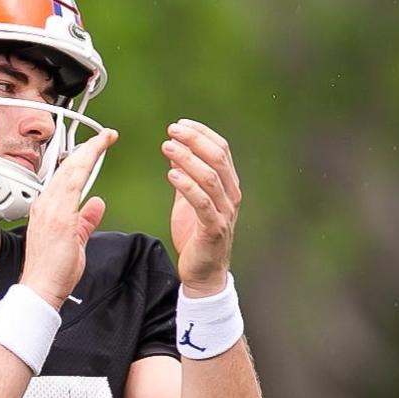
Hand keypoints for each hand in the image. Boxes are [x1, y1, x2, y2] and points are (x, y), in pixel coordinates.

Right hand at [22, 127, 118, 308]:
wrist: (40, 288)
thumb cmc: (53, 271)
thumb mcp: (75, 240)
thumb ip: (86, 220)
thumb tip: (96, 204)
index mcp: (46, 208)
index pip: (65, 176)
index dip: (80, 159)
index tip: (95, 148)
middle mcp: (45, 204)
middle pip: (67, 168)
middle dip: (86, 149)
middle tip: (105, 135)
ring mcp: (50, 209)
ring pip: (70, 170)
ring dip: (87, 152)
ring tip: (104, 139)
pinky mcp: (58, 216)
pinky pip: (72, 183)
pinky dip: (83, 166)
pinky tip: (93, 154)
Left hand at [162, 120, 241, 296]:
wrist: (202, 274)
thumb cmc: (196, 237)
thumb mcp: (188, 201)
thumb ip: (186, 177)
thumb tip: (176, 152)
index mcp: (227, 186)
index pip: (221, 150)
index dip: (201, 133)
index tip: (180, 124)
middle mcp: (231, 196)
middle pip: (218, 158)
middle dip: (194, 140)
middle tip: (172, 130)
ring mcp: (224, 212)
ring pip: (210, 177)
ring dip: (188, 159)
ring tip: (168, 148)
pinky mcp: (213, 229)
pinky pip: (202, 203)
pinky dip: (187, 186)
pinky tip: (171, 174)